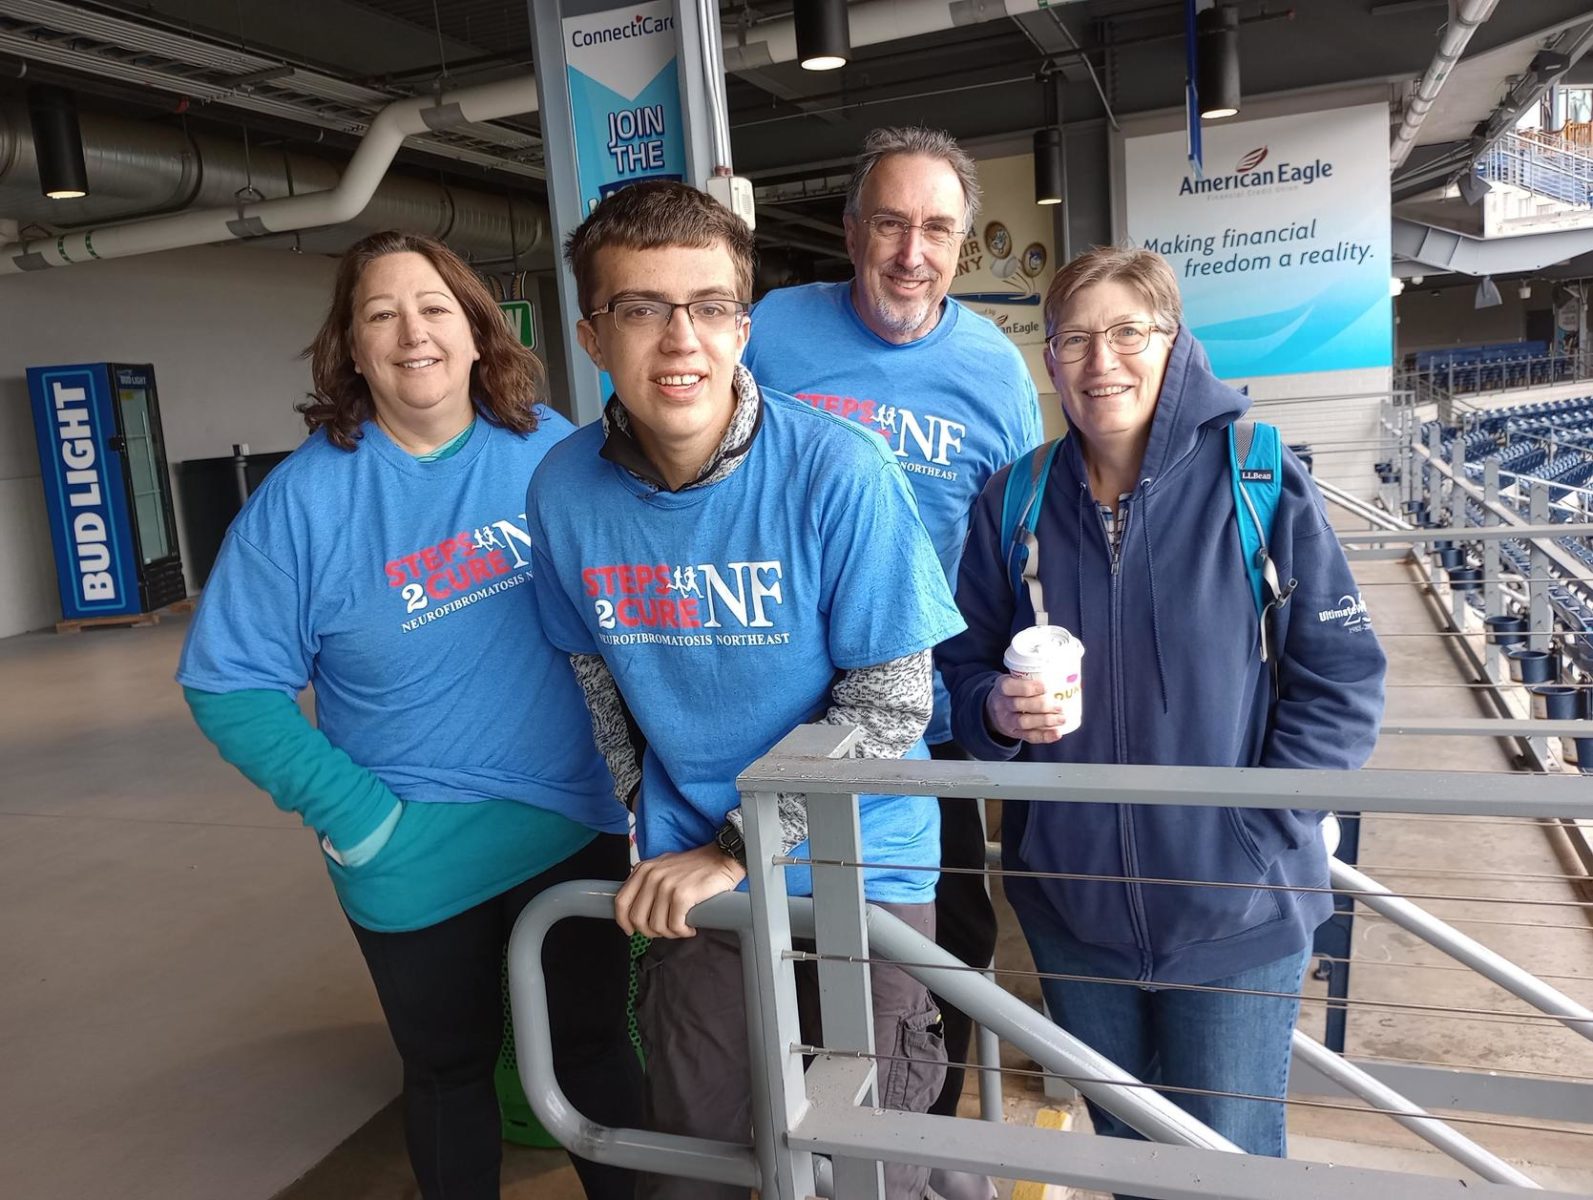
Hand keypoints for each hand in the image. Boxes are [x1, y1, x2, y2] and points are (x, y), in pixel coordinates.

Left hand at [614, 843, 747, 938]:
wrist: (723, 858)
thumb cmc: (696, 867)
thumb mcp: (664, 868)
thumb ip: (648, 884)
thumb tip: (637, 911)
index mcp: (644, 870)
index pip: (622, 901)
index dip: (624, 921)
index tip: (631, 930)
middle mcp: (652, 876)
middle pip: (637, 918)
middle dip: (651, 931)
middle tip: (666, 930)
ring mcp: (666, 885)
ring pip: (656, 926)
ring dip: (670, 933)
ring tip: (681, 927)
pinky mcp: (682, 895)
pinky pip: (674, 926)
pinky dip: (683, 932)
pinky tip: (690, 927)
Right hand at [985, 674, 1066, 743]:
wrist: (994, 712)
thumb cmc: (1012, 692)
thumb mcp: (1013, 680)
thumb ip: (1030, 678)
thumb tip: (1063, 675)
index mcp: (1002, 687)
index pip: (1010, 687)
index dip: (1028, 687)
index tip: (1046, 687)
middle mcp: (1002, 704)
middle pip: (1019, 705)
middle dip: (1041, 706)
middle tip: (1059, 706)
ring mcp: (1007, 720)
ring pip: (1024, 722)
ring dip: (1045, 721)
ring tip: (1061, 718)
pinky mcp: (1015, 733)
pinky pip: (1029, 736)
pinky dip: (1044, 736)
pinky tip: (1057, 733)